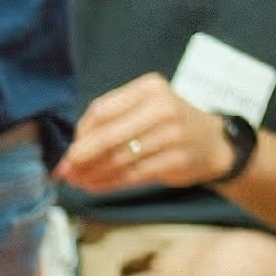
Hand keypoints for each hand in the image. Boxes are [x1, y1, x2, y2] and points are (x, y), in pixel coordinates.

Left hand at [58, 74, 233, 194]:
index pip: (102, 110)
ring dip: (93, 173)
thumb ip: (111, 121)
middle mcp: (162, 107)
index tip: (68, 150)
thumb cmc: (168, 124)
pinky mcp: (176, 160)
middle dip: (81, 156)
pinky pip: (133, 175)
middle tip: (64, 171)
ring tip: (77, 182)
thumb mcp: (144, 108)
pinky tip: (95, 186)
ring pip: (119, 158)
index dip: (81, 134)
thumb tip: (72, 150)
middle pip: (108, 135)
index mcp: (149, 88)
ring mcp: (172, 134)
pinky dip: (109, 183)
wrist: (212, 142)